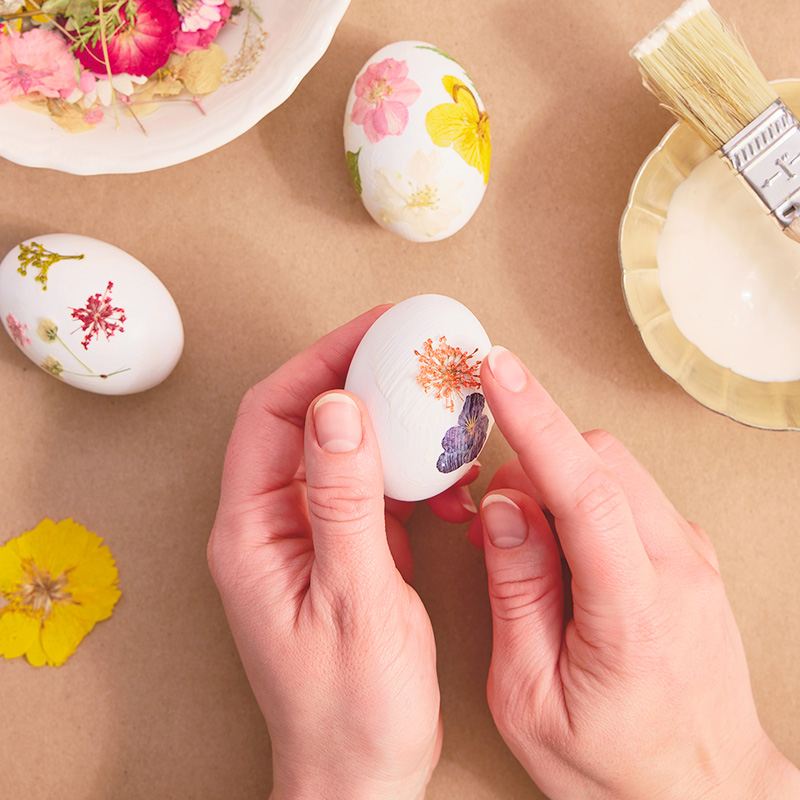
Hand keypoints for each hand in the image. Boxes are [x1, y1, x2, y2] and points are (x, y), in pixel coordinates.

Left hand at [207, 306, 476, 799]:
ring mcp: (314, 534)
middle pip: (312, 421)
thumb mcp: (353, 602)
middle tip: (416, 349)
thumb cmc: (348, 709)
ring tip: (441, 403)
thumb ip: (344, 504)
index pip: (274, 414)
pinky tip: (450, 477)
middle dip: (363, 378)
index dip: (322, 361)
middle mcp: (276, 523)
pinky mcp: (350, 548)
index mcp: (253, 530)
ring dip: (395, 422)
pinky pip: (378, 486)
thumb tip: (337, 409)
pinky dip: (414, 470)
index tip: (376, 329)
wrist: (361, 774)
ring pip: (350, 449)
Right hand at [468, 345, 799, 799]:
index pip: (586, 489)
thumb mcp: (531, 698)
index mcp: (634, 611)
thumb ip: (516, 592)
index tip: (498, 373)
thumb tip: (504, 509)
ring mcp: (691, 557)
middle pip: (598, 461)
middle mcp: (677, 568)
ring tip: (522, 542)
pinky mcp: (688, 555)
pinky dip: (582, 500)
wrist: (704, 793)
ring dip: (555, 483)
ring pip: (613, 470)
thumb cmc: (615, 767)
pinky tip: (558, 550)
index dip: (536, 421)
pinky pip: (627, 495)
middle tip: (491, 516)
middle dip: (532, 462)